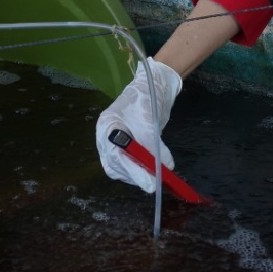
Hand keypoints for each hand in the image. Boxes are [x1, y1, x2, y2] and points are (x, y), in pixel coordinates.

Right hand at [95, 57, 182, 193]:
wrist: (152, 87)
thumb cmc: (146, 99)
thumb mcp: (150, 122)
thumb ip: (155, 145)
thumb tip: (166, 167)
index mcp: (107, 127)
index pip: (115, 154)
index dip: (132, 171)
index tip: (149, 183)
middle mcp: (106, 138)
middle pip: (116, 164)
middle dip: (136, 175)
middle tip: (155, 184)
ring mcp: (113, 144)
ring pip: (122, 168)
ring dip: (140, 174)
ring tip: (157, 177)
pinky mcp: (124, 148)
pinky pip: (129, 166)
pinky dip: (142, 170)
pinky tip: (154, 171)